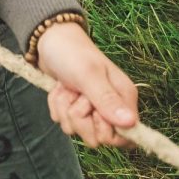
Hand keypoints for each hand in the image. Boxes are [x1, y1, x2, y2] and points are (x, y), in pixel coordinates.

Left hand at [38, 21, 138, 147]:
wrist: (48, 41)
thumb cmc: (72, 53)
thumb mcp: (88, 74)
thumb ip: (107, 99)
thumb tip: (130, 123)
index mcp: (124, 98)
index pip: (126, 137)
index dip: (106, 131)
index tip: (94, 111)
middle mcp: (112, 107)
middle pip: (97, 138)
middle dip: (79, 117)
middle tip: (77, 92)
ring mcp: (92, 109)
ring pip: (77, 130)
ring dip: (65, 108)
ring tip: (67, 87)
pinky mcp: (74, 109)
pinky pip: (64, 122)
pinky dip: (56, 106)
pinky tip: (59, 89)